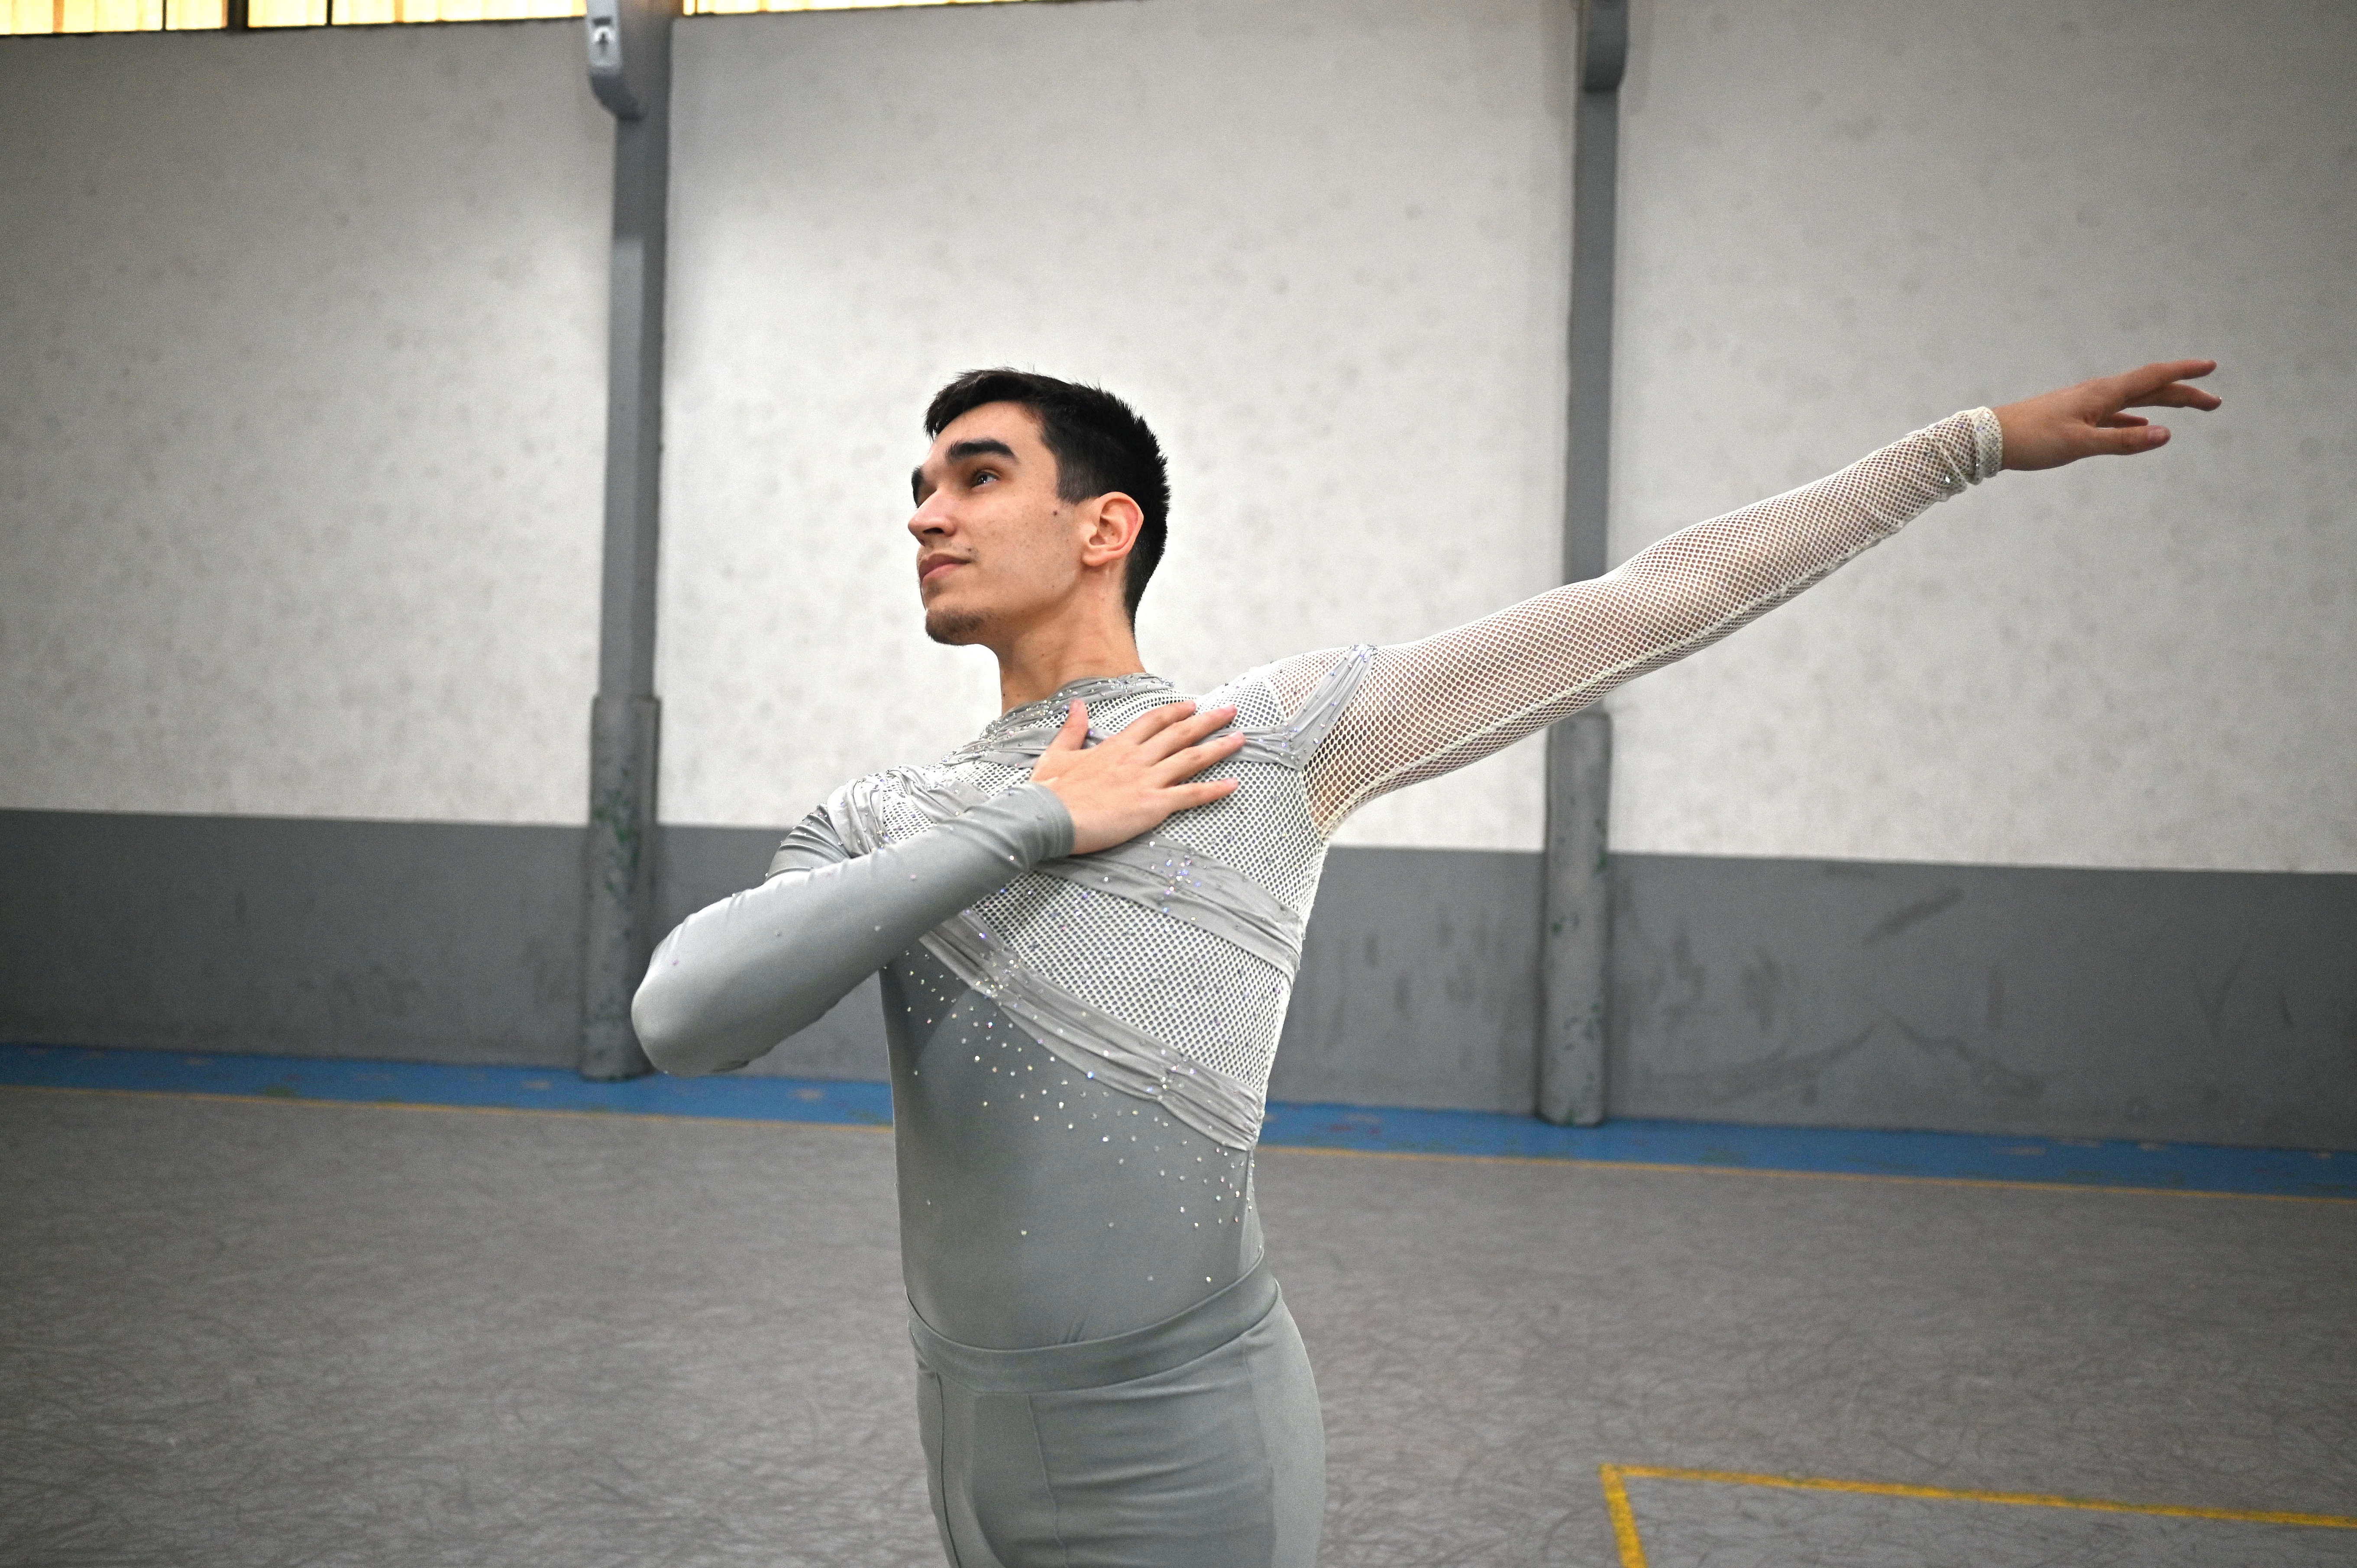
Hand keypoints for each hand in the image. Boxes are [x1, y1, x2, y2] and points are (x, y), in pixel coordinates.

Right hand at [1029, 699, 1245, 855]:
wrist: (1048, 817)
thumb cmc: (1050, 791)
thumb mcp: (1057, 754)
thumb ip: (1072, 729)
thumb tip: (1078, 706)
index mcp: (1115, 745)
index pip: (1152, 721)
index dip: (1175, 712)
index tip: (1192, 705)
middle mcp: (1136, 758)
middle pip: (1179, 733)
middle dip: (1208, 721)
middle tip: (1231, 711)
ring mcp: (1146, 780)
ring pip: (1191, 759)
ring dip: (1218, 747)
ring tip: (1240, 739)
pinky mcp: (1152, 805)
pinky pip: (1190, 795)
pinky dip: (1214, 790)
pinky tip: (1233, 785)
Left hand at [1994, 359, 2220, 471]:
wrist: (1990, 438)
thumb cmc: (2032, 440)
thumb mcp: (2080, 444)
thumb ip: (2122, 441)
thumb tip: (2165, 434)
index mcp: (2103, 393)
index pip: (2153, 377)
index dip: (2184, 373)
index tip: (2212, 368)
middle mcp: (2098, 394)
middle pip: (2151, 388)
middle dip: (2185, 393)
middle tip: (2215, 402)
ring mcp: (2087, 405)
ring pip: (2136, 400)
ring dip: (2165, 404)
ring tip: (2190, 408)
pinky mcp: (2076, 418)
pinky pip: (2116, 414)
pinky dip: (2135, 418)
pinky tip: (2144, 424)